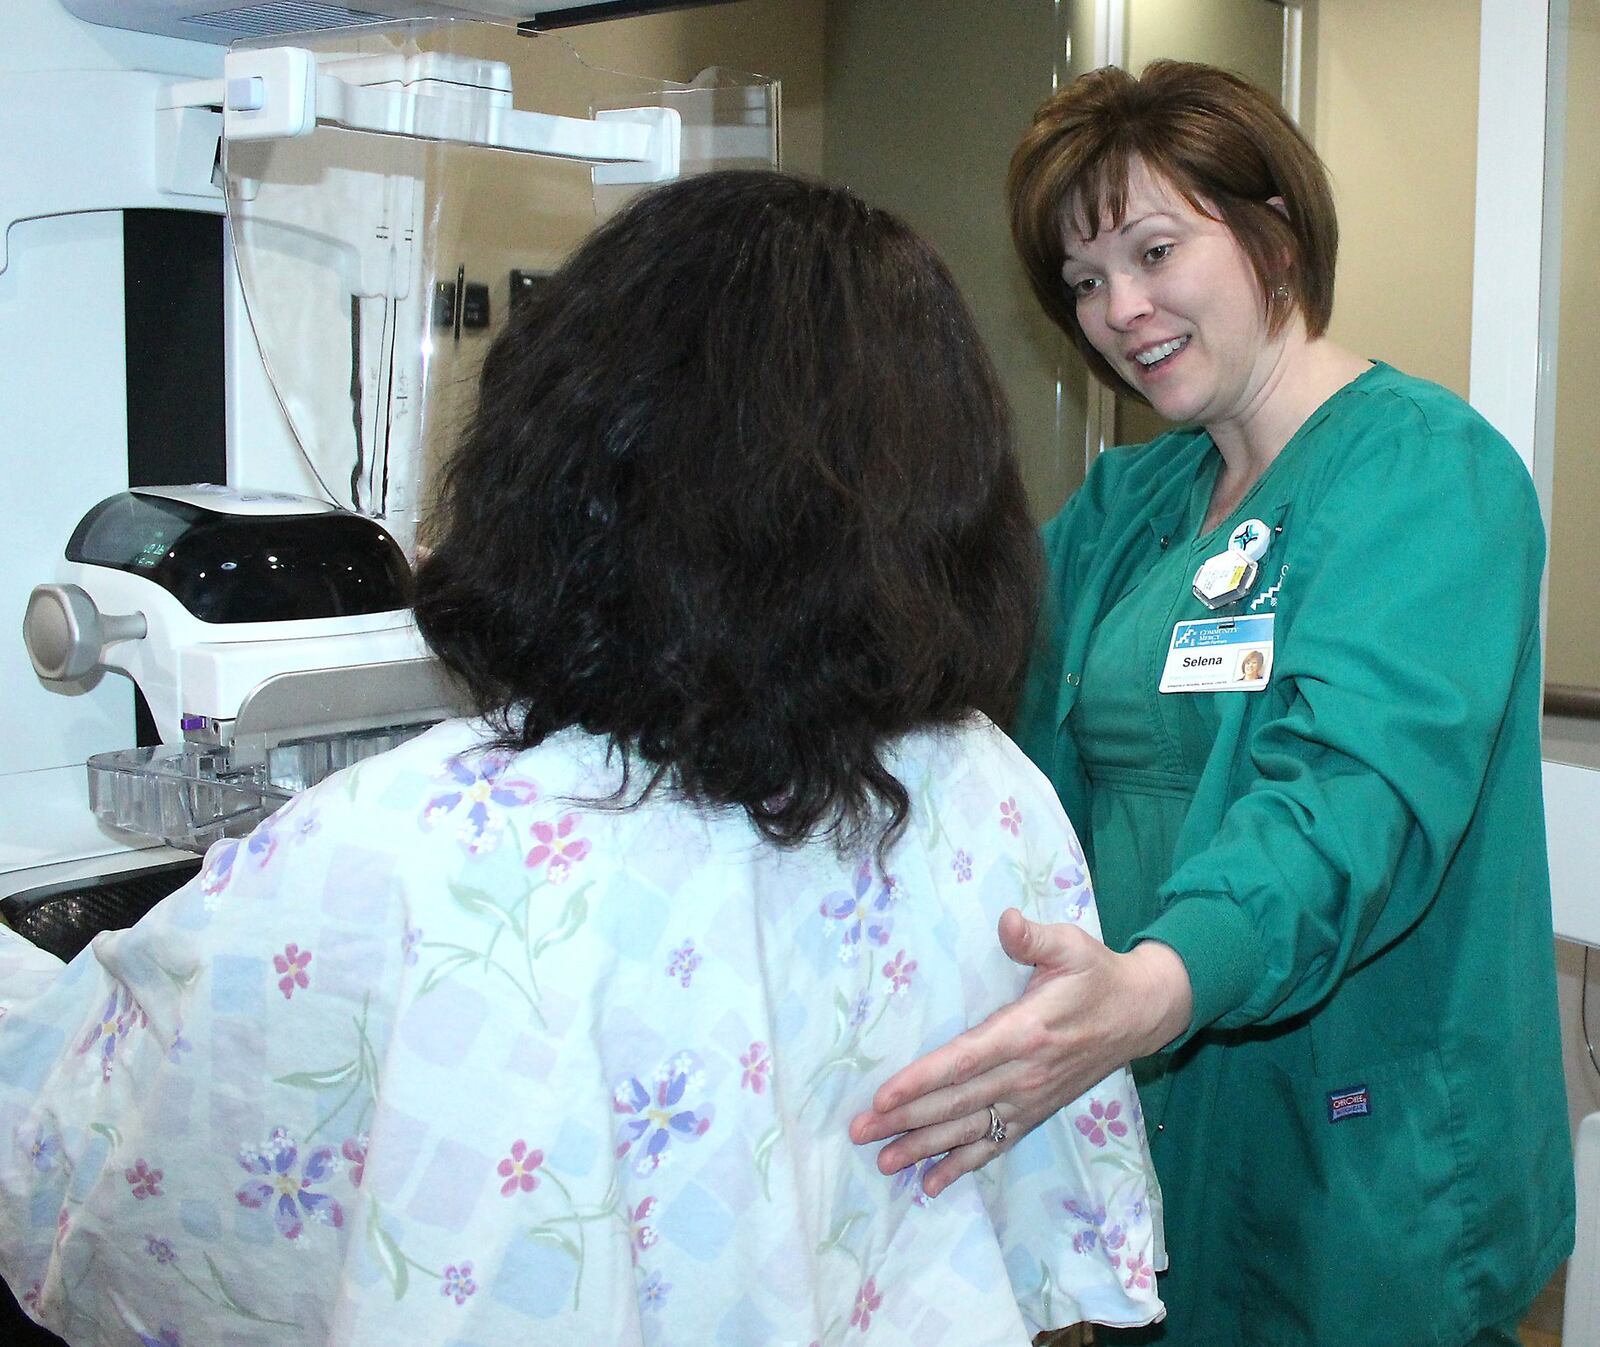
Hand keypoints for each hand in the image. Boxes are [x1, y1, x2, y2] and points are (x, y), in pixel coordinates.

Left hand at [848, 908, 1192, 1196]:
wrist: (1141, 1013)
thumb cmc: (1095, 974)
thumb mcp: (1070, 944)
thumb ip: (1034, 938)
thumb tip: (1007, 920)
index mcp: (1025, 1032)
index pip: (963, 1061)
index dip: (922, 1081)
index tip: (883, 1096)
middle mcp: (1024, 1074)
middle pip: (956, 1102)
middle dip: (906, 1119)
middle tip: (859, 1132)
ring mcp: (1030, 1099)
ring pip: (969, 1130)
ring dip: (924, 1147)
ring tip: (883, 1162)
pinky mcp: (1036, 1112)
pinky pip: (995, 1144)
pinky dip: (963, 1165)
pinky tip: (932, 1184)